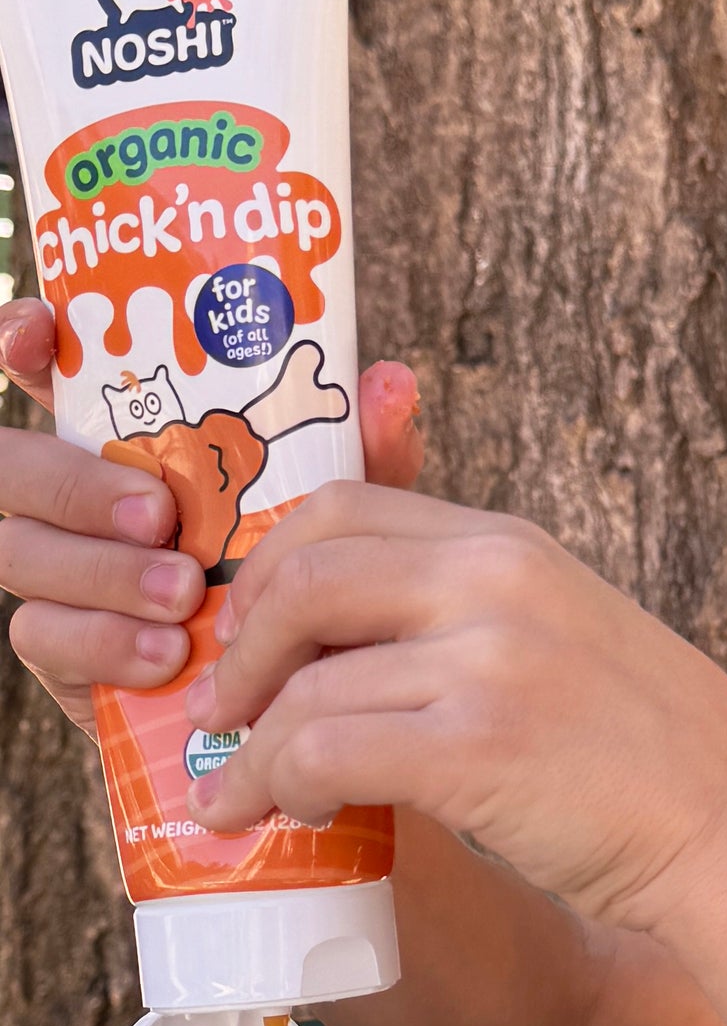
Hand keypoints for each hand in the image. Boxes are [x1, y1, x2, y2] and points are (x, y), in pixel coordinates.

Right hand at [0, 296, 425, 736]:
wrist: (305, 686)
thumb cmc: (313, 572)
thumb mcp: (346, 509)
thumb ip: (362, 449)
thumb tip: (391, 382)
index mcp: (132, 442)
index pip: (50, 372)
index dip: (25, 344)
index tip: (37, 338)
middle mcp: (77, 498)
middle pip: (14, 466)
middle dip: (73, 483)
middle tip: (159, 515)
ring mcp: (61, 572)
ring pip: (21, 551)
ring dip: (101, 571)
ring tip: (184, 595)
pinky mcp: (65, 648)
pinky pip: (44, 635)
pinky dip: (105, 642)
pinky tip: (166, 657)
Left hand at [179, 483, 726, 928]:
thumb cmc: (655, 755)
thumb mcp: (572, 636)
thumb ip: (479, 618)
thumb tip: (354, 649)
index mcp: (514, 548)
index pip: (348, 510)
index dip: (270, 567)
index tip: (251, 628)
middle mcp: (496, 583)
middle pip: (304, 574)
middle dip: (240, 645)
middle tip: (226, 705)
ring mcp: (489, 661)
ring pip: (303, 679)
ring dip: (247, 741)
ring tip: (241, 787)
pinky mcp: (476, 747)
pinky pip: (323, 751)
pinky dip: (279, 786)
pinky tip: (293, 813)